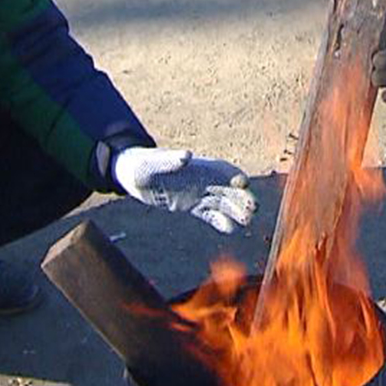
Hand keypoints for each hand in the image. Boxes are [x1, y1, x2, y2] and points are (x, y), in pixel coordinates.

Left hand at [113, 148, 255, 233]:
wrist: (132, 175)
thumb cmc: (142, 164)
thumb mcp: (153, 163)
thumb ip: (170, 160)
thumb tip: (186, 156)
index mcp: (197, 166)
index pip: (222, 169)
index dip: (234, 175)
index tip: (243, 183)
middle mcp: (202, 179)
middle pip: (229, 188)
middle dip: (242, 197)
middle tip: (253, 209)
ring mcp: (199, 193)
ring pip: (224, 202)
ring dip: (236, 210)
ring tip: (247, 221)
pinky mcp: (191, 206)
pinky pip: (210, 214)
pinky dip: (220, 221)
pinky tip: (229, 229)